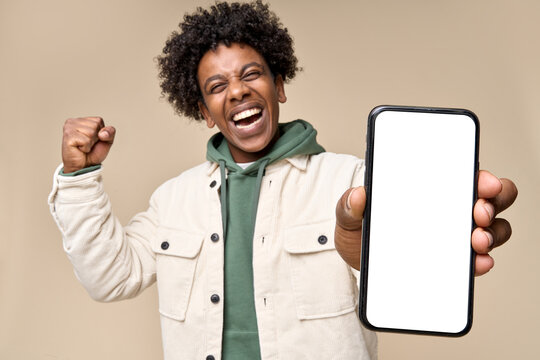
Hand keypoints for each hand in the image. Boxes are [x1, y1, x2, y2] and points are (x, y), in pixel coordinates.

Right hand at [62, 117, 115, 172]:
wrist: (84, 166)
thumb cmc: (93, 153)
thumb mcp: (107, 141)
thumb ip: (110, 132)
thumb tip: (102, 133)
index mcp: (81, 120)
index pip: (99, 120)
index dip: (101, 133)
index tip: (93, 140)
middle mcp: (73, 121)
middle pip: (95, 126)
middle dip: (95, 138)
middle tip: (87, 145)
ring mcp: (69, 128)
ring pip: (91, 133)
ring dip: (90, 143)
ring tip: (83, 147)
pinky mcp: (68, 136)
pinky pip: (86, 141)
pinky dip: (86, 148)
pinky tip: (79, 149)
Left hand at [334, 171, 517, 274]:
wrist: (356, 261)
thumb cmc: (358, 228)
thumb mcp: (348, 214)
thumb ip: (348, 204)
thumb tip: (358, 194)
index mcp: (429, 187)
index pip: (467, 174)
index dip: (482, 176)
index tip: (483, 183)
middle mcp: (450, 207)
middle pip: (491, 198)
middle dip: (492, 203)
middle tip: (477, 213)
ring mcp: (454, 234)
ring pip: (493, 228)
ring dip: (492, 233)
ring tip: (476, 240)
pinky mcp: (453, 261)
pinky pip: (477, 260)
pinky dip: (481, 262)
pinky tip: (478, 263)